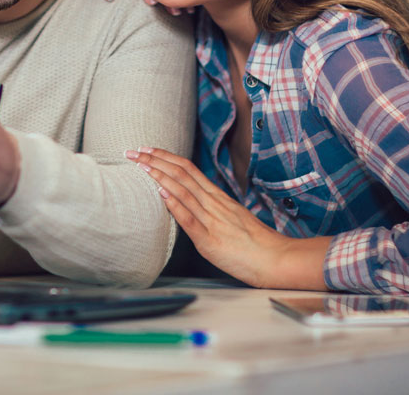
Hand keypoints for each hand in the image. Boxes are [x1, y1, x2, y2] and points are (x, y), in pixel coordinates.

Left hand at [124, 147, 329, 289]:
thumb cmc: (255, 243)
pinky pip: (189, 217)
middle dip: (155, 160)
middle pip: (181, 173)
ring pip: (182, 190)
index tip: (148, 150)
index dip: (166, 158)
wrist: (274, 258)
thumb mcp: (233, 218)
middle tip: (134, 151)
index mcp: (218, 197)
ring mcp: (211, 219)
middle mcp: (213, 203)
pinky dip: (174, 203)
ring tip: (140, 165)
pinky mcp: (209, 239)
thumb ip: (213, 209)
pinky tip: (160, 192)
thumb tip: (193, 204)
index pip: (188, 169)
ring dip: (159, 175)